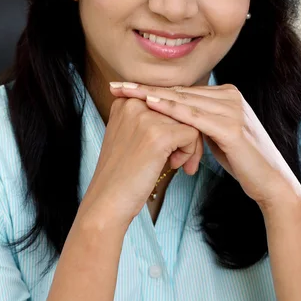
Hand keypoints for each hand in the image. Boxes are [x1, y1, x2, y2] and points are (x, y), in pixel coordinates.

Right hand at [80, 96, 202, 227]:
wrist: (107, 201)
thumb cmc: (122, 173)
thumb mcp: (129, 134)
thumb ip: (149, 117)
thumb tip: (182, 110)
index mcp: (126, 100)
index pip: (166, 101)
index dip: (173, 124)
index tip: (167, 147)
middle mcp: (134, 103)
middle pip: (179, 109)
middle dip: (185, 135)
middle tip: (179, 160)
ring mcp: (146, 118)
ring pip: (189, 121)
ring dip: (190, 146)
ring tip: (177, 164)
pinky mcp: (160, 135)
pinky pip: (193, 134)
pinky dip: (191, 152)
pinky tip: (175, 166)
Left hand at [109, 82, 300, 209]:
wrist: (271, 182)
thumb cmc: (243, 161)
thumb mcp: (217, 135)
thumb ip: (200, 121)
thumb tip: (176, 117)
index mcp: (226, 95)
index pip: (182, 90)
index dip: (152, 88)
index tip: (126, 87)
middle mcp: (230, 96)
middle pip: (179, 91)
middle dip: (145, 88)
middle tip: (117, 86)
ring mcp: (232, 109)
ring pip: (183, 100)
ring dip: (152, 96)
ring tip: (126, 93)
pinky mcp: (231, 126)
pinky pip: (194, 116)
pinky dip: (171, 110)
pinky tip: (151, 105)